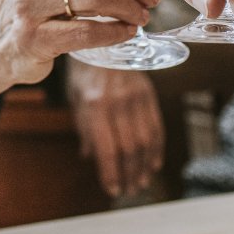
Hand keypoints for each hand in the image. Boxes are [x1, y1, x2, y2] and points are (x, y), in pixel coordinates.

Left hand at [66, 59, 163, 197]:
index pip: (107, 148)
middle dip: (129, 174)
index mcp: (95, 106)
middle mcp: (118, 103)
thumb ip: (85, 129)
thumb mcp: (77, 100)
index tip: (112, 190)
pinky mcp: (148, 95)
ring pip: (145, 141)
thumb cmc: (84, 74)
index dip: (111, 173)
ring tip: (140, 182)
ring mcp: (136, 98)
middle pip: (129, 149)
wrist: (103, 42)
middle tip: (129, 190)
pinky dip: (156, 149)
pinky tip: (153, 164)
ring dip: (144, 166)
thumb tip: (89, 157)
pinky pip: (156, 127)